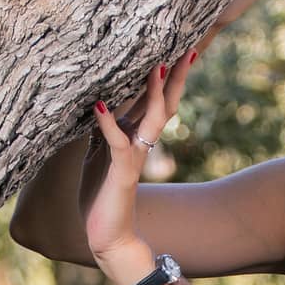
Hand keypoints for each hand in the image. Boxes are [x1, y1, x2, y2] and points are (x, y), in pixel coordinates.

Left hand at [80, 52, 197, 264]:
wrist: (108, 235)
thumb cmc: (101, 195)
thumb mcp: (98, 154)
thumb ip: (103, 130)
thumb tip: (98, 104)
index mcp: (136, 138)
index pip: (156, 101)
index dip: (167, 77)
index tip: (177, 49)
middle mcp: (141, 144)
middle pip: (164, 104)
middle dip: (175, 77)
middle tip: (186, 49)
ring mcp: (134, 157)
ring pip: (150, 119)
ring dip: (153, 93)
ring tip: (157, 66)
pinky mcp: (120, 172)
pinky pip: (116, 143)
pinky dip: (108, 124)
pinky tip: (100, 105)